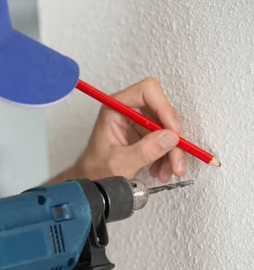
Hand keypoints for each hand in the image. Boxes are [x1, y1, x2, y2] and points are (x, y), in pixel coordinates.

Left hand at [71, 77, 186, 181]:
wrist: (92, 177)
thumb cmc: (96, 168)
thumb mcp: (120, 163)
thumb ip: (145, 150)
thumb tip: (171, 137)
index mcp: (115, 107)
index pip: (146, 91)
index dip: (164, 108)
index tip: (173, 132)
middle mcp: (129, 109)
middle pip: (163, 111)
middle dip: (173, 138)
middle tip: (176, 162)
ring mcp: (139, 120)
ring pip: (168, 127)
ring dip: (172, 151)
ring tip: (166, 173)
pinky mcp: (145, 132)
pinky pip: (166, 138)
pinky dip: (168, 155)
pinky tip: (160, 170)